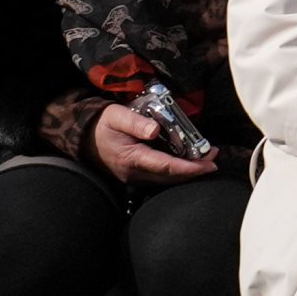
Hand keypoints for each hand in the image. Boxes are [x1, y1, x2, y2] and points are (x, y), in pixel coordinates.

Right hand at [89, 97, 215, 185]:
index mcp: (131, 158)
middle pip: (170, 176)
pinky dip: (176, 171)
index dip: (190, 167)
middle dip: (195, 169)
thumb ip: (136, 122)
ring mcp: (134, 177)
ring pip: (166, 179)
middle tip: (214, 157)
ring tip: (206, 157)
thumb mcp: (116, 116)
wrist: (83, 138)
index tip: (208, 164)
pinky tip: (187, 160)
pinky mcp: (136, 175)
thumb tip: (156, 130)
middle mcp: (134, 173)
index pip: (166, 166)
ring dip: (187, 171)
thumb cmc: (102, 124)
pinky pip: (160, 177)